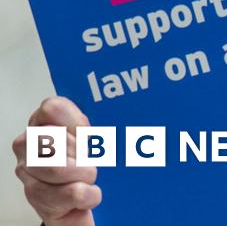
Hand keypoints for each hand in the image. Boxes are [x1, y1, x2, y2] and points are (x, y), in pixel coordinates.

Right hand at [11, 96, 100, 225]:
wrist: (81, 198)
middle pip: (55, 139)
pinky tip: (90, 193)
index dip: (76, 121)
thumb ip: (99, 122)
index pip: (52, 108)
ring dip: (85, 174)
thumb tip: (117, 115)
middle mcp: (28, 146)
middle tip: (90, 159)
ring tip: (90, 177)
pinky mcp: (38, 199)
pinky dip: (89, 194)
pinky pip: (71, 193)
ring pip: (58, 168)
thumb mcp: (95, 135)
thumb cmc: (86, 161)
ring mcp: (28, 173)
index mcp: (41, 122)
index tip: (89, 133)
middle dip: (81, 151)